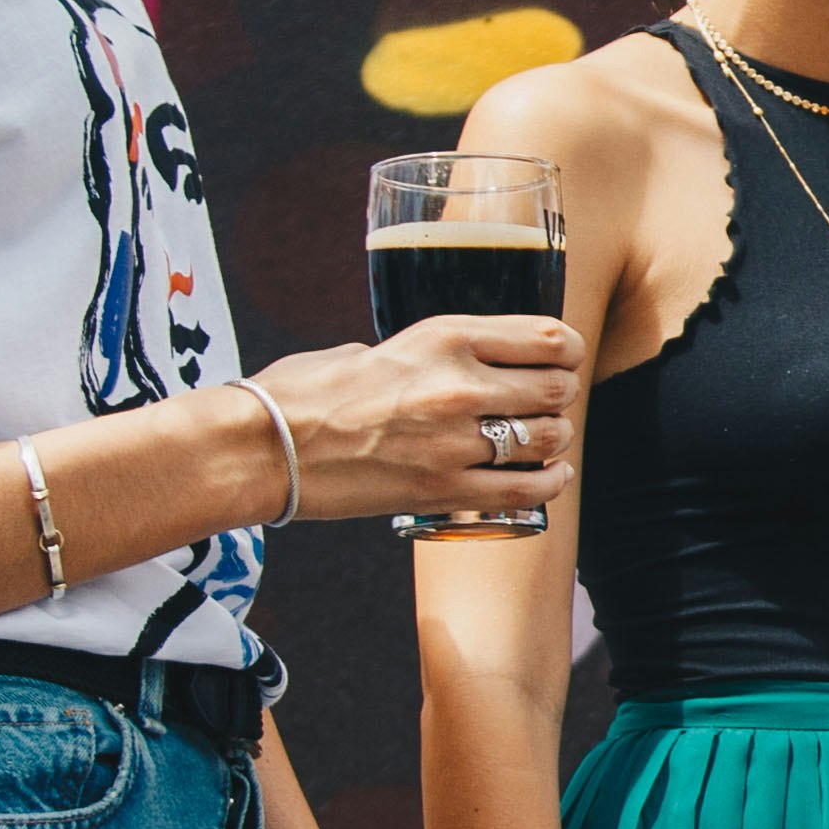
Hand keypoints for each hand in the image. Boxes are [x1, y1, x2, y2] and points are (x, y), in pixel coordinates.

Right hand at [250, 319, 587, 529]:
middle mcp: (458, 385)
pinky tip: (550, 478)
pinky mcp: (446, 491)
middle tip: (550, 404)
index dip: (566, 350)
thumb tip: (441, 364)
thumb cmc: (304, 394)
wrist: (262, 448)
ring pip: (549, 438)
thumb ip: (420, 355)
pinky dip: (548, 484)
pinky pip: (526, 489)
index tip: (564, 358)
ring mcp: (456, 442)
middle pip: (555, 388)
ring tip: (545, 442)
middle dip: (560, 396)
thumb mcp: (371, 347)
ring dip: (555, 440)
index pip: (544, 336)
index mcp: (442, 337)